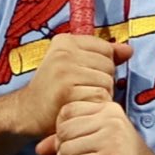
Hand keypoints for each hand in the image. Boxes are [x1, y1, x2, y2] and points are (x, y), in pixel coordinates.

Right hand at [7, 32, 122, 141]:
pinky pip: (100, 97)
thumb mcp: (73, 65)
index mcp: (65, 41)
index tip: (83, 77)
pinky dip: (94, 107)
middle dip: (102, 82)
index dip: (101, 68)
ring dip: (100, 97)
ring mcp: (64, 70)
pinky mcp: (67, 89)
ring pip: (106, 82)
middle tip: (81, 92)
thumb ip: (101, 56)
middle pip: (109, 66)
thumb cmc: (52, 91)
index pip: (106, 49)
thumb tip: (128, 51)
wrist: (26, 113)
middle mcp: (63, 52)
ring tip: (80, 100)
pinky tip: (80, 109)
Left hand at [40, 87, 154, 154]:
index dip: (60, 131)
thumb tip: (39, 148)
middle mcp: (111, 119)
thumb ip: (74, 139)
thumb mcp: (103, 143)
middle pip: (64, 130)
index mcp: (109, 109)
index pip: (67, 111)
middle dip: (60, 150)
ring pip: (66, 148)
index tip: (69, 146)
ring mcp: (111, 139)